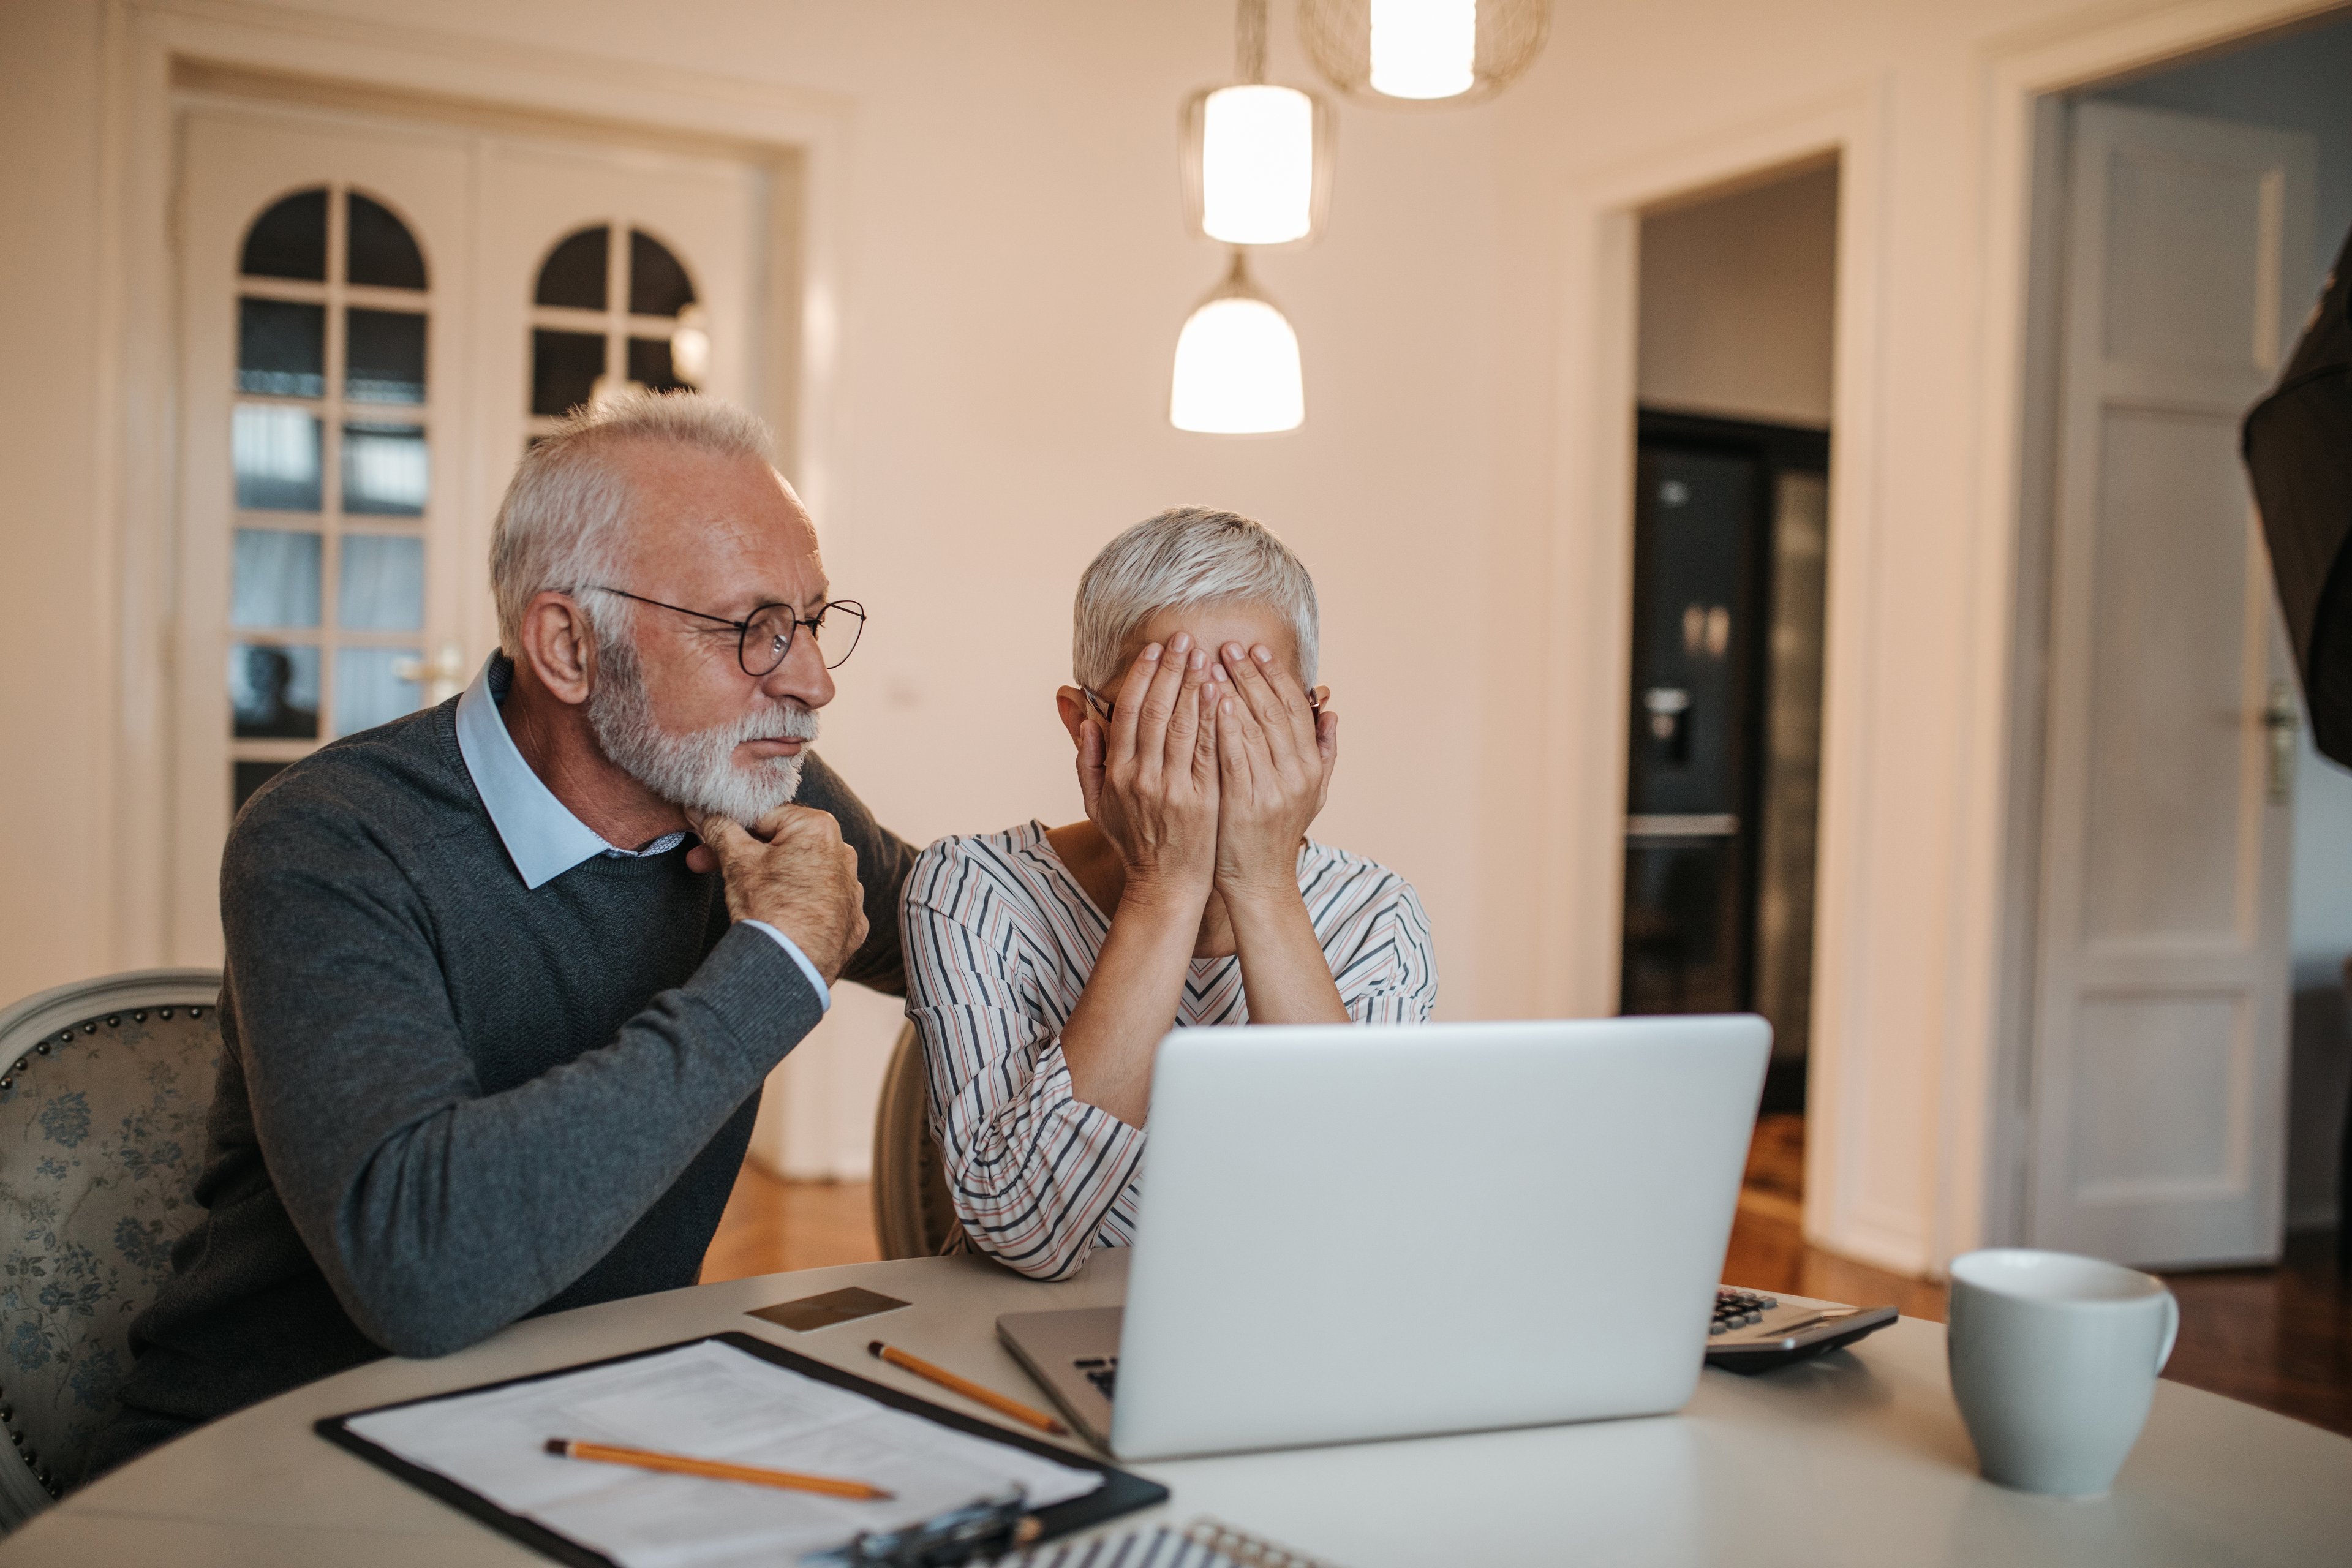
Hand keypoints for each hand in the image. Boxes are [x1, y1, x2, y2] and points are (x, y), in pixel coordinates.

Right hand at [688, 804, 868, 983]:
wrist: (790, 969)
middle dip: (743, 854)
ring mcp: (852, 891)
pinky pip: (821, 904)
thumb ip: (719, 829)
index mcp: (819, 828)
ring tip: (744, 897)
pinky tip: (777, 918)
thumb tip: (701, 810)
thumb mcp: (736, 861)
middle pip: (783, 844)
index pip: (765, 816)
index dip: (731, 826)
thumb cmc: (768, 909)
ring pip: (803, 873)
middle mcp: (844, 854)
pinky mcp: (852, 922)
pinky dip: (799, 907)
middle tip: (704, 864)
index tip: (708, 838)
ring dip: (773, 879)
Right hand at [1078, 632, 1220, 908]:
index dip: (1142, 677)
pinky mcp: (1204, 799)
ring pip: (1184, 726)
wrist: (1166, 884)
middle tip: (1184, 639)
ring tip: (1207, 655)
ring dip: (1195, 686)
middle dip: (1171, 670)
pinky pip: (1210, 751)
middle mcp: (1143, 778)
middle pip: (1157, 711)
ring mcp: (1174, 789)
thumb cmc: (1134, 841)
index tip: (1155, 649)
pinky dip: (1216, 719)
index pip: (1128, 713)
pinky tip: (1223, 693)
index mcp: (1117, 774)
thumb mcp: (1098, 805)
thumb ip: (1088, 761)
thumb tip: (1084, 720)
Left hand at [1211, 643, 1336, 900]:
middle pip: (1273, 711)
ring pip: (1253, 727)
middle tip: (1229, 645)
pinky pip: (1235, 756)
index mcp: (1311, 767)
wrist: (1258, 882)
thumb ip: (1324, 752)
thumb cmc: (1274, 833)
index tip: (1258, 650)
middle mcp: (1296, 774)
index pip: (1295, 710)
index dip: (1277, 676)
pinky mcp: (1245, 803)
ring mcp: (1272, 789)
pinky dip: (1226, 725)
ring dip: (1234, 690)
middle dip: (1251, 674)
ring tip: (1213, 662)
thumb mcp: (1310, 793)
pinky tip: (1214, 701)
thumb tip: (1331, 711)